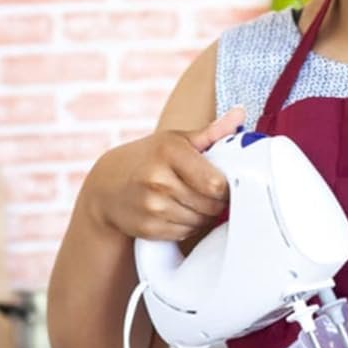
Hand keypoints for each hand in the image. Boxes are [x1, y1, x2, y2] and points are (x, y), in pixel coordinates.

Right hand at [86, 105, 245, 242]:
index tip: (221, 182)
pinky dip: (188, 226)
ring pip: (200, 221)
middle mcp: (158, 179)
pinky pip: (185, 233)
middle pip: (211, 205)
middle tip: (207, 193)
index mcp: (169, 152)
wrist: (106, 186)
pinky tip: (178, 212)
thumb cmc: (148, 158)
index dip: (225, 186)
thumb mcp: (175, 140)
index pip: (216, 183)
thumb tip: (240, 114)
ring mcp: (151, 206)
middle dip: (216, 202)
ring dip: (203, 215)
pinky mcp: (148, 228)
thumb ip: (212, 132)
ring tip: (191, 201)